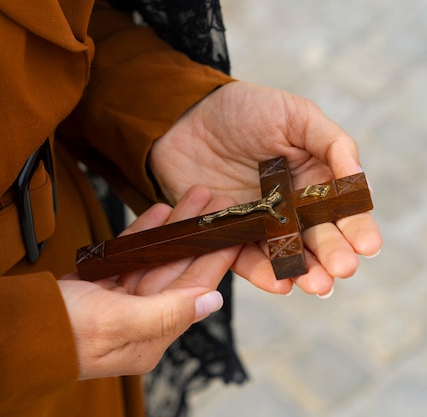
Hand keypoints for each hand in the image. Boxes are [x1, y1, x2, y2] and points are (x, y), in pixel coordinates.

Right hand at [59, 186, 239, 379]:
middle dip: (198, 235)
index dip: (215, 258)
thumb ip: (166, 313)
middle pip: (177, 270)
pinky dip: (143, 235)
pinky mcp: (100, 288)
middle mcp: (140, 320)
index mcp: (150, 336)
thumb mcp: (116, 323)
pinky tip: (159, 214)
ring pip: (155, 259)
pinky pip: (128, 257)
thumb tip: (212, 301)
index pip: (193, 291)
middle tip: (218, 202)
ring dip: (175, 229)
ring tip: (193, 198)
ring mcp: (119, 303)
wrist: (10, 331)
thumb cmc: (61, 333)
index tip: (235, 230)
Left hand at [148, 81, 382, 295]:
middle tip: (343, 269)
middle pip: (317, 237)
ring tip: (318, 285)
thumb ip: (331, 143)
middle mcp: (291, 207)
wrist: (184, 118)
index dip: (356, 227)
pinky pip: (245, 258)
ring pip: (286, 254)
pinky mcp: (228, 235)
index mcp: (313, 178)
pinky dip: (263, 273)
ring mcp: (259, 223)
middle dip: (332, 254)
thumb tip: (359, 180)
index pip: (341, 209)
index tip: (367, 245)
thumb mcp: (294, 115)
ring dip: (304, 271)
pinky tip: (281, 284)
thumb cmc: (243, 110)